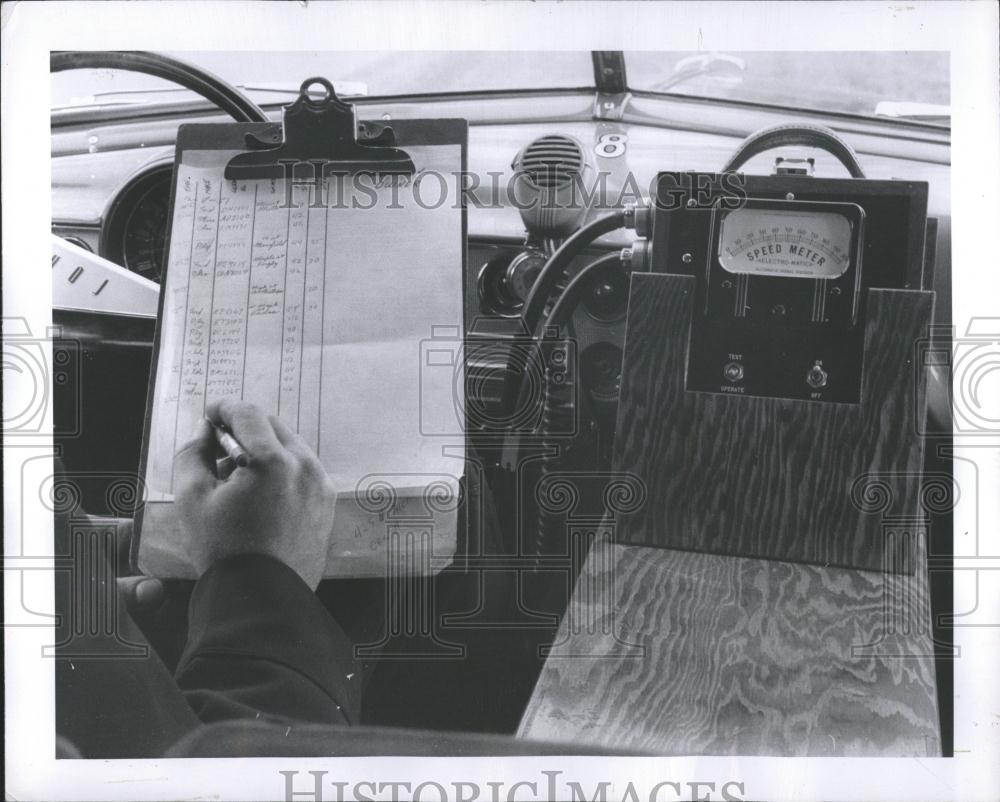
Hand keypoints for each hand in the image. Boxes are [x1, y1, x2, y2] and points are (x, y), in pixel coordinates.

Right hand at [174, 400, 335, 588]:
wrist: (260, 598)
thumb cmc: (223, 550)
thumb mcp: (192, 498)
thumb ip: (193, 453)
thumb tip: (205, 430)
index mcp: (274, 462)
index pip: (249, 414)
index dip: (225, 409)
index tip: (210, 416)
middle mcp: (305, 467)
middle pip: (272, 426)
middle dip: (244, 430)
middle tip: (218, 450)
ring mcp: (320, 485)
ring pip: (290, 447)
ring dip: (263, 450)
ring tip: (236, 480)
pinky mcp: (326, 502)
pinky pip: (302, 470)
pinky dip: (281, 470)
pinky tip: (258, 496)